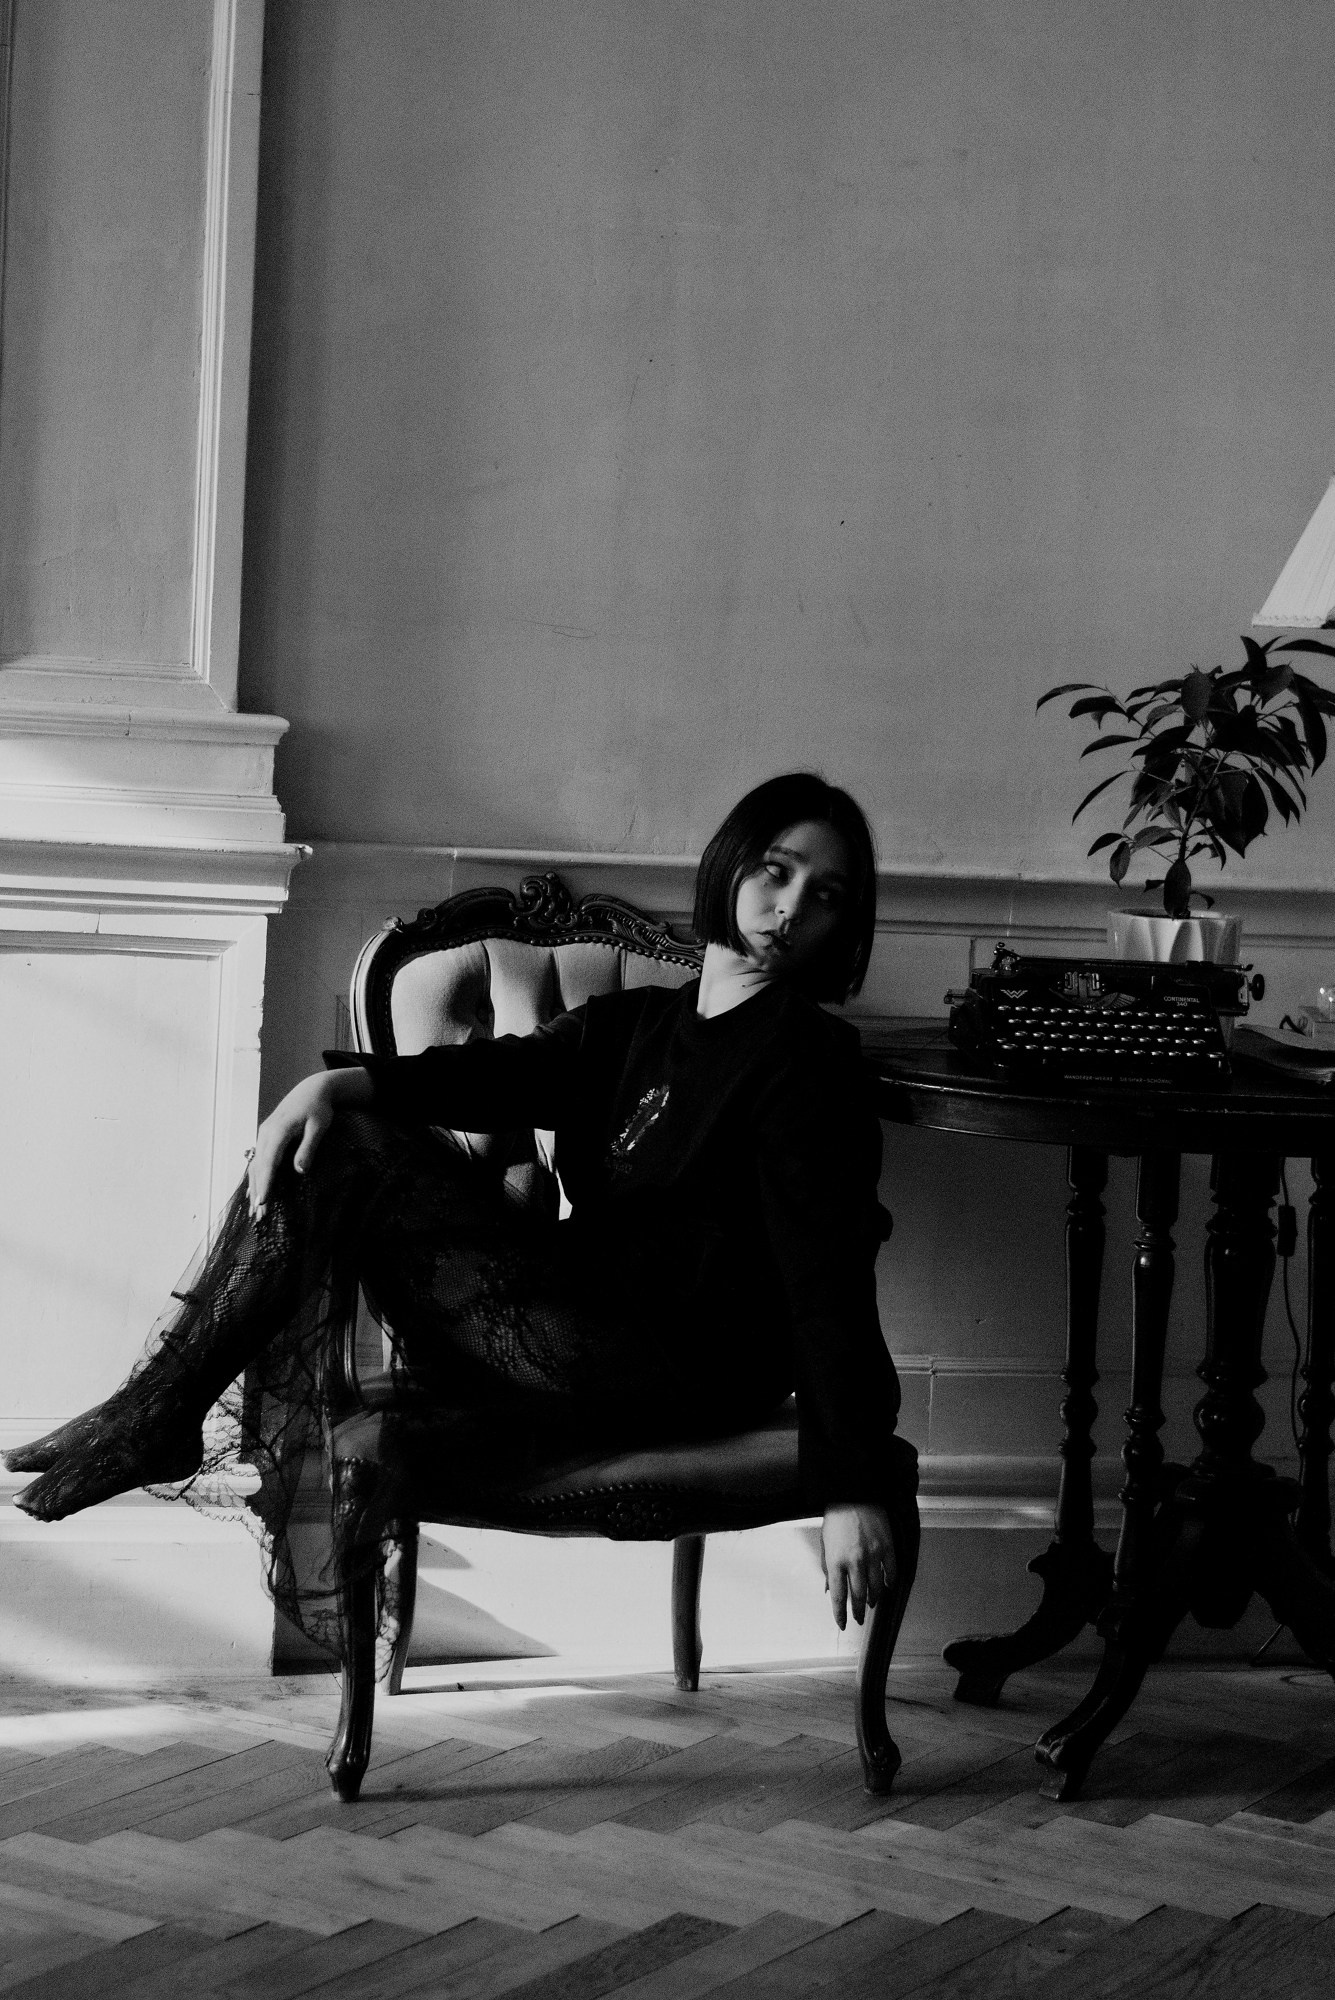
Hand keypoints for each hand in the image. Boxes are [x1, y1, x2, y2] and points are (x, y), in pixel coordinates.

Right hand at [247, 1069, 372, 1219]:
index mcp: (278, 1131)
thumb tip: (300, 1171)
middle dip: (257, 1191)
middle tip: (258, 1216)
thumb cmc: (319, 1108)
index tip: (263, 1202)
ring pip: (255, 1165)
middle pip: (258, 1167)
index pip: (269, 1162)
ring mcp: (263, 1135)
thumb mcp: (319, 1126)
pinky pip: (257, 1161)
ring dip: (254, 1188)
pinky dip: (255, 1178)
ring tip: (253, 1212)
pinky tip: (253, 1194)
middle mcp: (266, 1134)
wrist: (311, 1090)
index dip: (265, 1183)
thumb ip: (308, 1147)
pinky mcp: (265, 1138)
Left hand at [821, 1502, 895, 1630]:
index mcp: (836, 1561)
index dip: (840, 1614)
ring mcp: (873, 1555)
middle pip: (858, 1597)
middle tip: (859, 1619)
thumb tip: (829, 1589)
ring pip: (876, 1588)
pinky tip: (887, 1586)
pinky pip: (891, 1572)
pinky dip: (889, 1582)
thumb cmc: (836, 1518)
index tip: (843, 1624)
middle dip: (858, 1612)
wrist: (854, 1494)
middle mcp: (855, 1561)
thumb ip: (827, 1568)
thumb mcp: (825, 1544)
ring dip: (873, 1599)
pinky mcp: (887, 1547)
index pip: (838, 1597)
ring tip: (871, 1603)